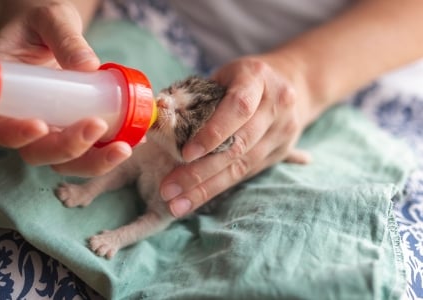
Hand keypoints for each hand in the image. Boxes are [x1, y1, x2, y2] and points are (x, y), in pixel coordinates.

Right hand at [0, 0, 131, 176]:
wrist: (52, 32)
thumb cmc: (42, 24)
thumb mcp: (50, 19)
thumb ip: (64, 37)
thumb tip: (88, 66)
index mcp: (0, 94)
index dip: (14, 134)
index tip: (40, 126)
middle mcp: (19, 121)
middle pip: (34, 153)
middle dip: (66, 148)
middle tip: (96, 126)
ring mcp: (46, 133)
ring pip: (62, 162)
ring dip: (92, 162)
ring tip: (122, 147)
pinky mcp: (70, 134)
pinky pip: (86, 154)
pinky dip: (107, 153)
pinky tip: (130, 142)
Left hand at [160, 55, 311, 216]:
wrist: (291, 82)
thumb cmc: (241, 78)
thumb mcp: (221, 75)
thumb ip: (196, 96)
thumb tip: (157, 117)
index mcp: (257, 78)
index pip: (237, 108)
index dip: (212, 133)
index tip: (185, 154)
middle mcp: (276, 105)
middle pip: (238, 145)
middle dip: (200, 172)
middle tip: (169, 189)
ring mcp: (283, 131)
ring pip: (242, 166)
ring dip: (206, 188)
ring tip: (176, 204)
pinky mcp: (281, 152)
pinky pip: (246, 173)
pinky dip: (218, 187)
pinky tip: (194, 199)